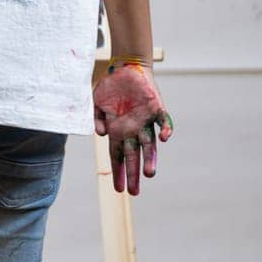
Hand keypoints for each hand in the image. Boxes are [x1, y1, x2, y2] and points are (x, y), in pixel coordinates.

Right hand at [93, 63, 174, 194]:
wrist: (127, 69)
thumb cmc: (110, 87)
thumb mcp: (96, 103)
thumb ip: (96, 119)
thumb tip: (101, 134)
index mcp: (118, 131)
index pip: (118, 157)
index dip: (119, 173)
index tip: (119, 189)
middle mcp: (134, 130)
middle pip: (134, 156)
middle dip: (134, 174)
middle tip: (135, 192)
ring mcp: (146, 121)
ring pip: (150, 145)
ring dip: (150, 159)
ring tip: (150, 174)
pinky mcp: (157, 109)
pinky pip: (164, 121)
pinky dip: (165, 129)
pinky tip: (164, 138)